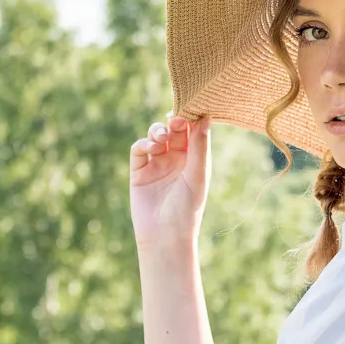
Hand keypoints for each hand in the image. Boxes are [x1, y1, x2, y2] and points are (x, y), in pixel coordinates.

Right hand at [128, 110, 211, 249]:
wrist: (165, 235)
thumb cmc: (187, 209)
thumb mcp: (197, 175)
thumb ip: (199, 147)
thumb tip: (205, 118)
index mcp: (193, 160)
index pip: (193, 131)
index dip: (191, 118)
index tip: (191, 108)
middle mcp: (175, 160)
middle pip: (173, 130)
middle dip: (173, 121)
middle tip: (175, 118)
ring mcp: (156, 164)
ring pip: (155, 136)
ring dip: (158, 131)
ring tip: (162, 137)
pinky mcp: (139, 172)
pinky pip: (139, 150)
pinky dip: (143, 144)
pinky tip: (151, 148)